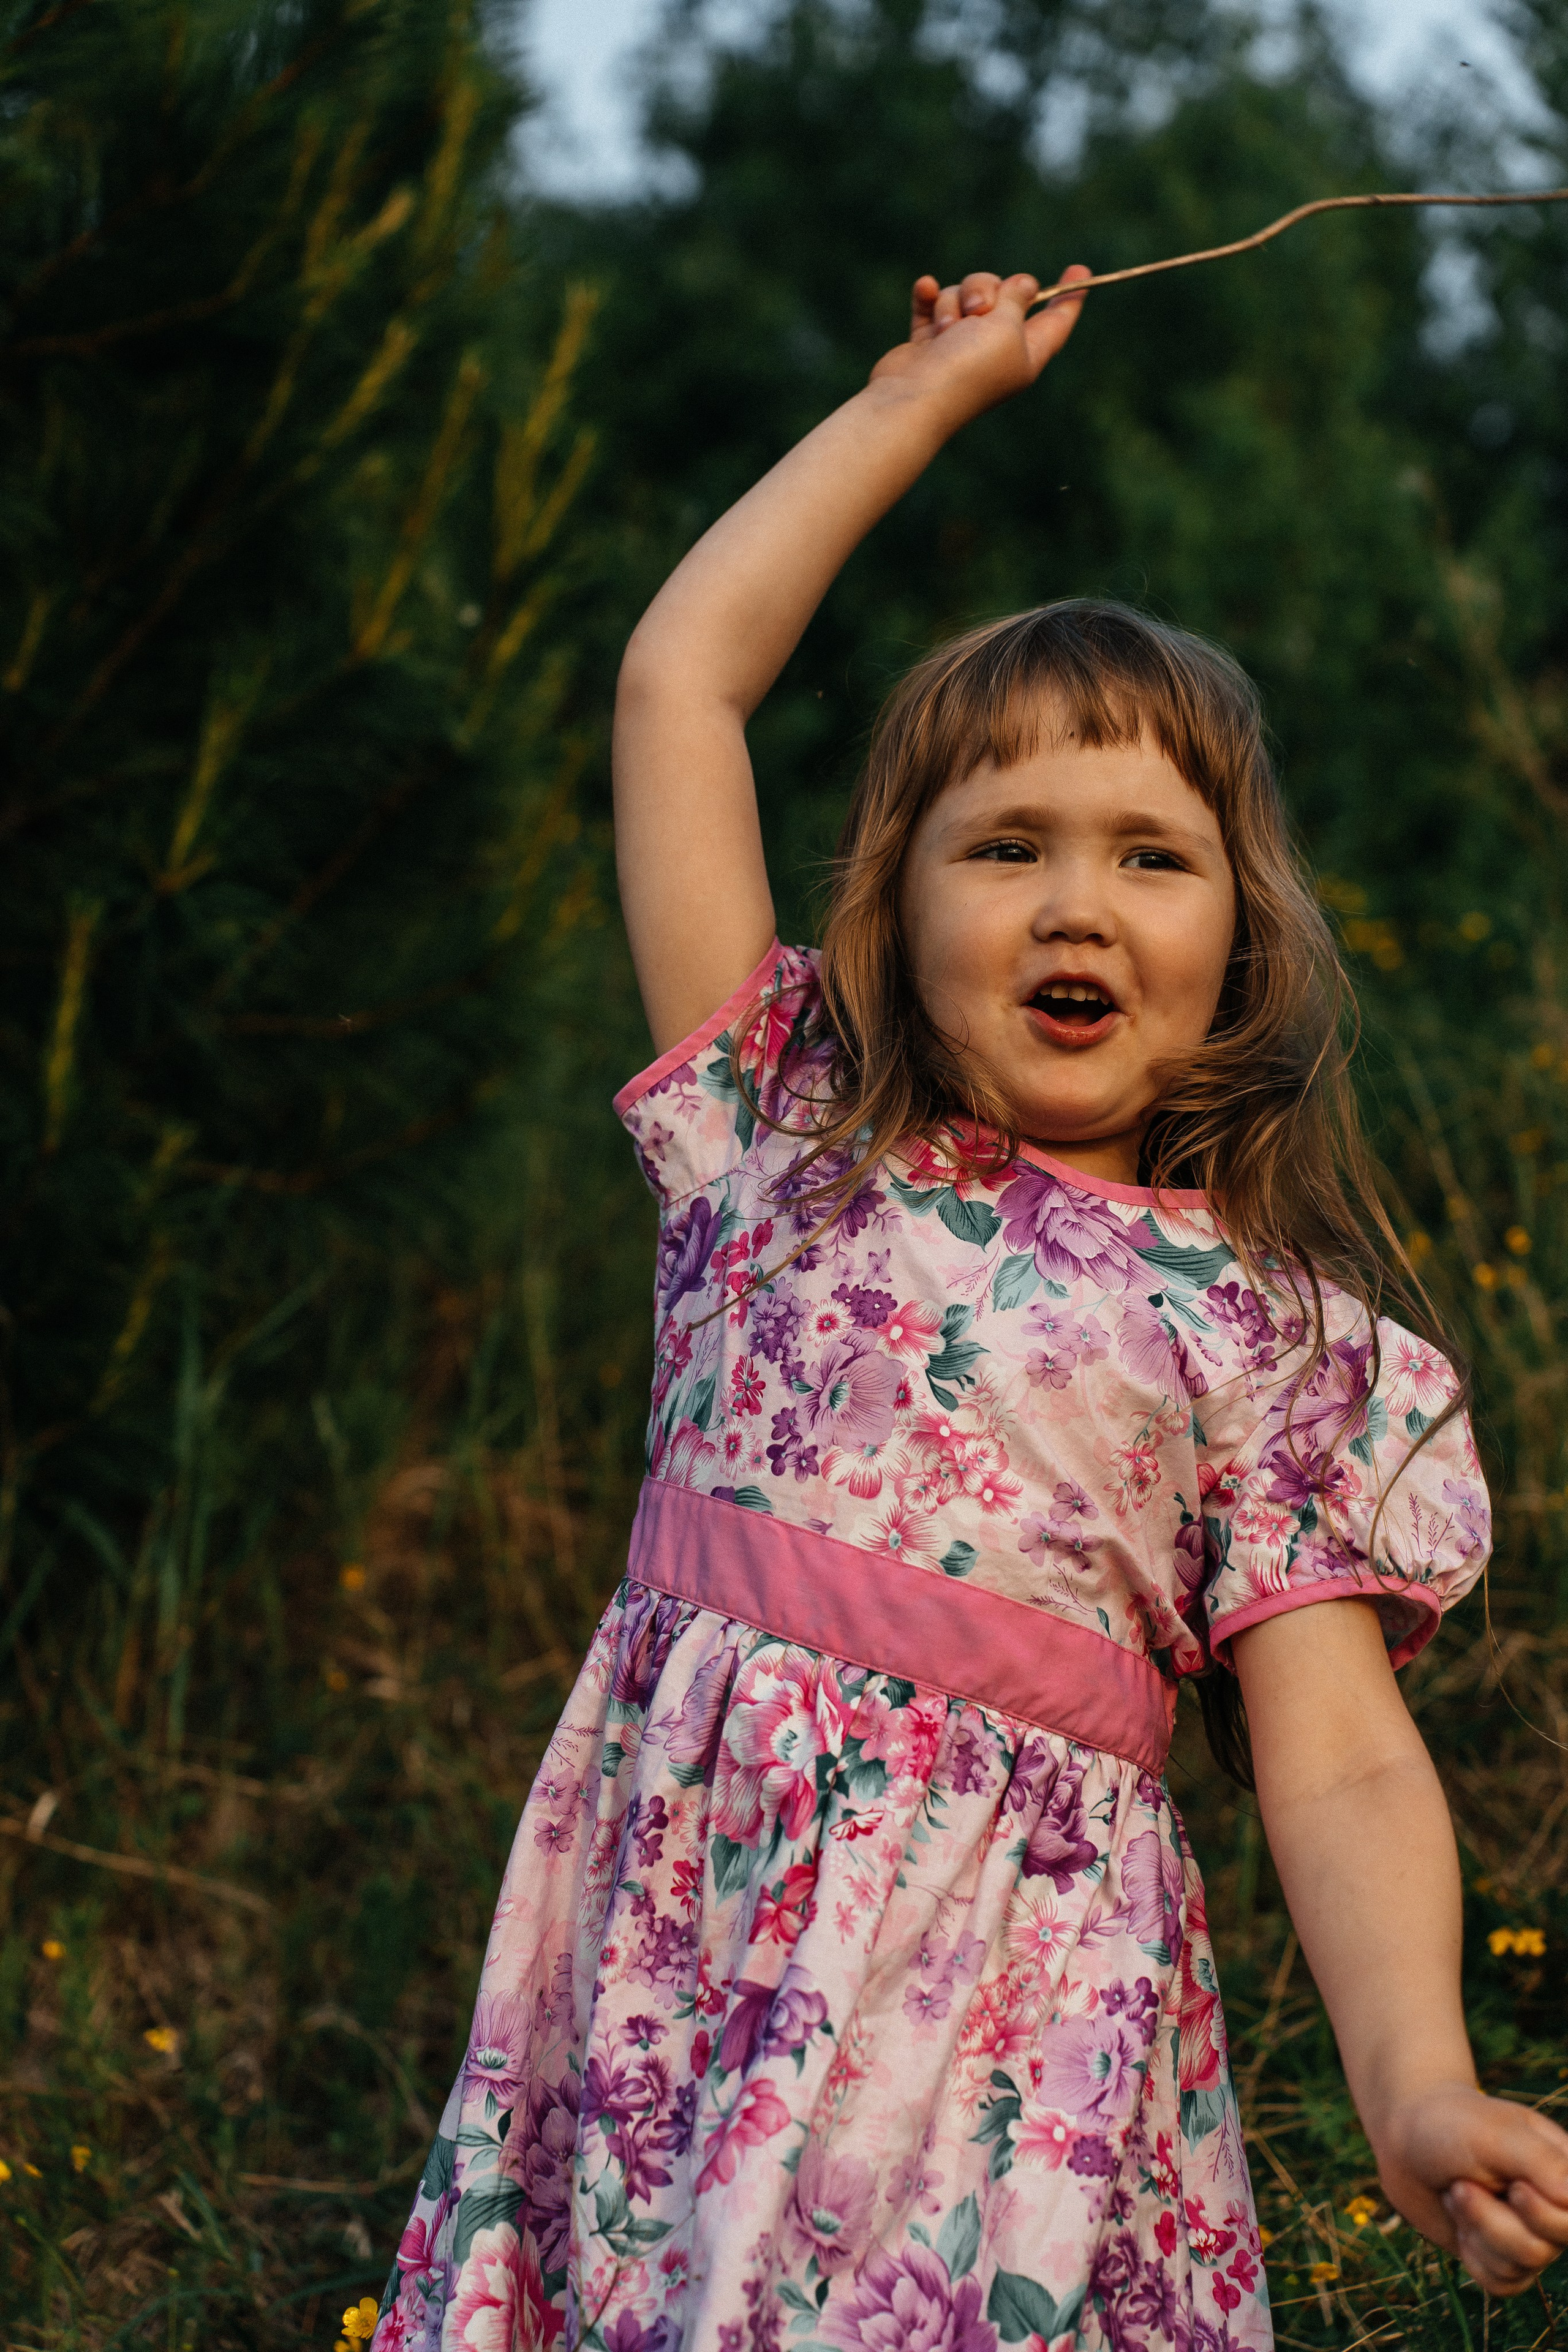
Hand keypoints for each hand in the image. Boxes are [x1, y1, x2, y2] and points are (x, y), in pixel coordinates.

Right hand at [868, 267, 1089, 431]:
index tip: (1081, 269)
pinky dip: (930, 297)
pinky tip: (926, 288)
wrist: (914, 398)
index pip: (1055, 320)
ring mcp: (960, 344)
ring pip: (967, 293)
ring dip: (955, 301)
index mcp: (1025, 355)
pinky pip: (934, 301)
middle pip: (1004, 293)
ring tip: (946, 328)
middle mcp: (996, 349)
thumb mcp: (1006, 328)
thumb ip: (1018, 298)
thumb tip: (1024, 284)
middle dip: (989, 288)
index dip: (1069, 295)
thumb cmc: (968, 368)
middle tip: (980, 310)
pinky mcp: (930, 340)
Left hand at [1375, 2081, 1567, 2294]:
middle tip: (1463, 2185)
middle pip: (1544, 2248)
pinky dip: (1472, 2253)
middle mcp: (1553, 2209)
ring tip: (1455, 2192)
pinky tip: (1458, 2218)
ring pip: (1519, 2266)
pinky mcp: (1502, 2258)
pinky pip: (1500, 2282)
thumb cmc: (1451, 2127)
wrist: (1403, 2140)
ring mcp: (1529, 2235)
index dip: (1542, 2214)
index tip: (1514, 2186)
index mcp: (1564, 2172)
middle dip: (1494, 2220)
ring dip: (1475, 2227)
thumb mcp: (1495, 2135)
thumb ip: (1541, 2162)